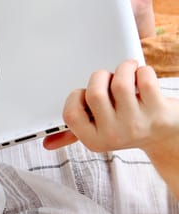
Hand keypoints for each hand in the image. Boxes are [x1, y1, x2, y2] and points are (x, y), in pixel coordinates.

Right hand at [44, 60, 178, 156]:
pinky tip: (142, 78)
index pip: (70, 113)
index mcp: (94, 140)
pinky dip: (143, 71)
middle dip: (100, 77)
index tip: (85, 94)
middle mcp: (114, 135)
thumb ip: (73, 134)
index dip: (76, 96)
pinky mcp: (158, 111)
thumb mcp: (100, 134)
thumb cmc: (130, 128)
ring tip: (127, 72)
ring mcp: (137, 124)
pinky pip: (144, 79)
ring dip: (123, 69)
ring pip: (120, 83)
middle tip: (108, 79)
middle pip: (94, 93)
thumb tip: (47, 143)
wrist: (167, 137)